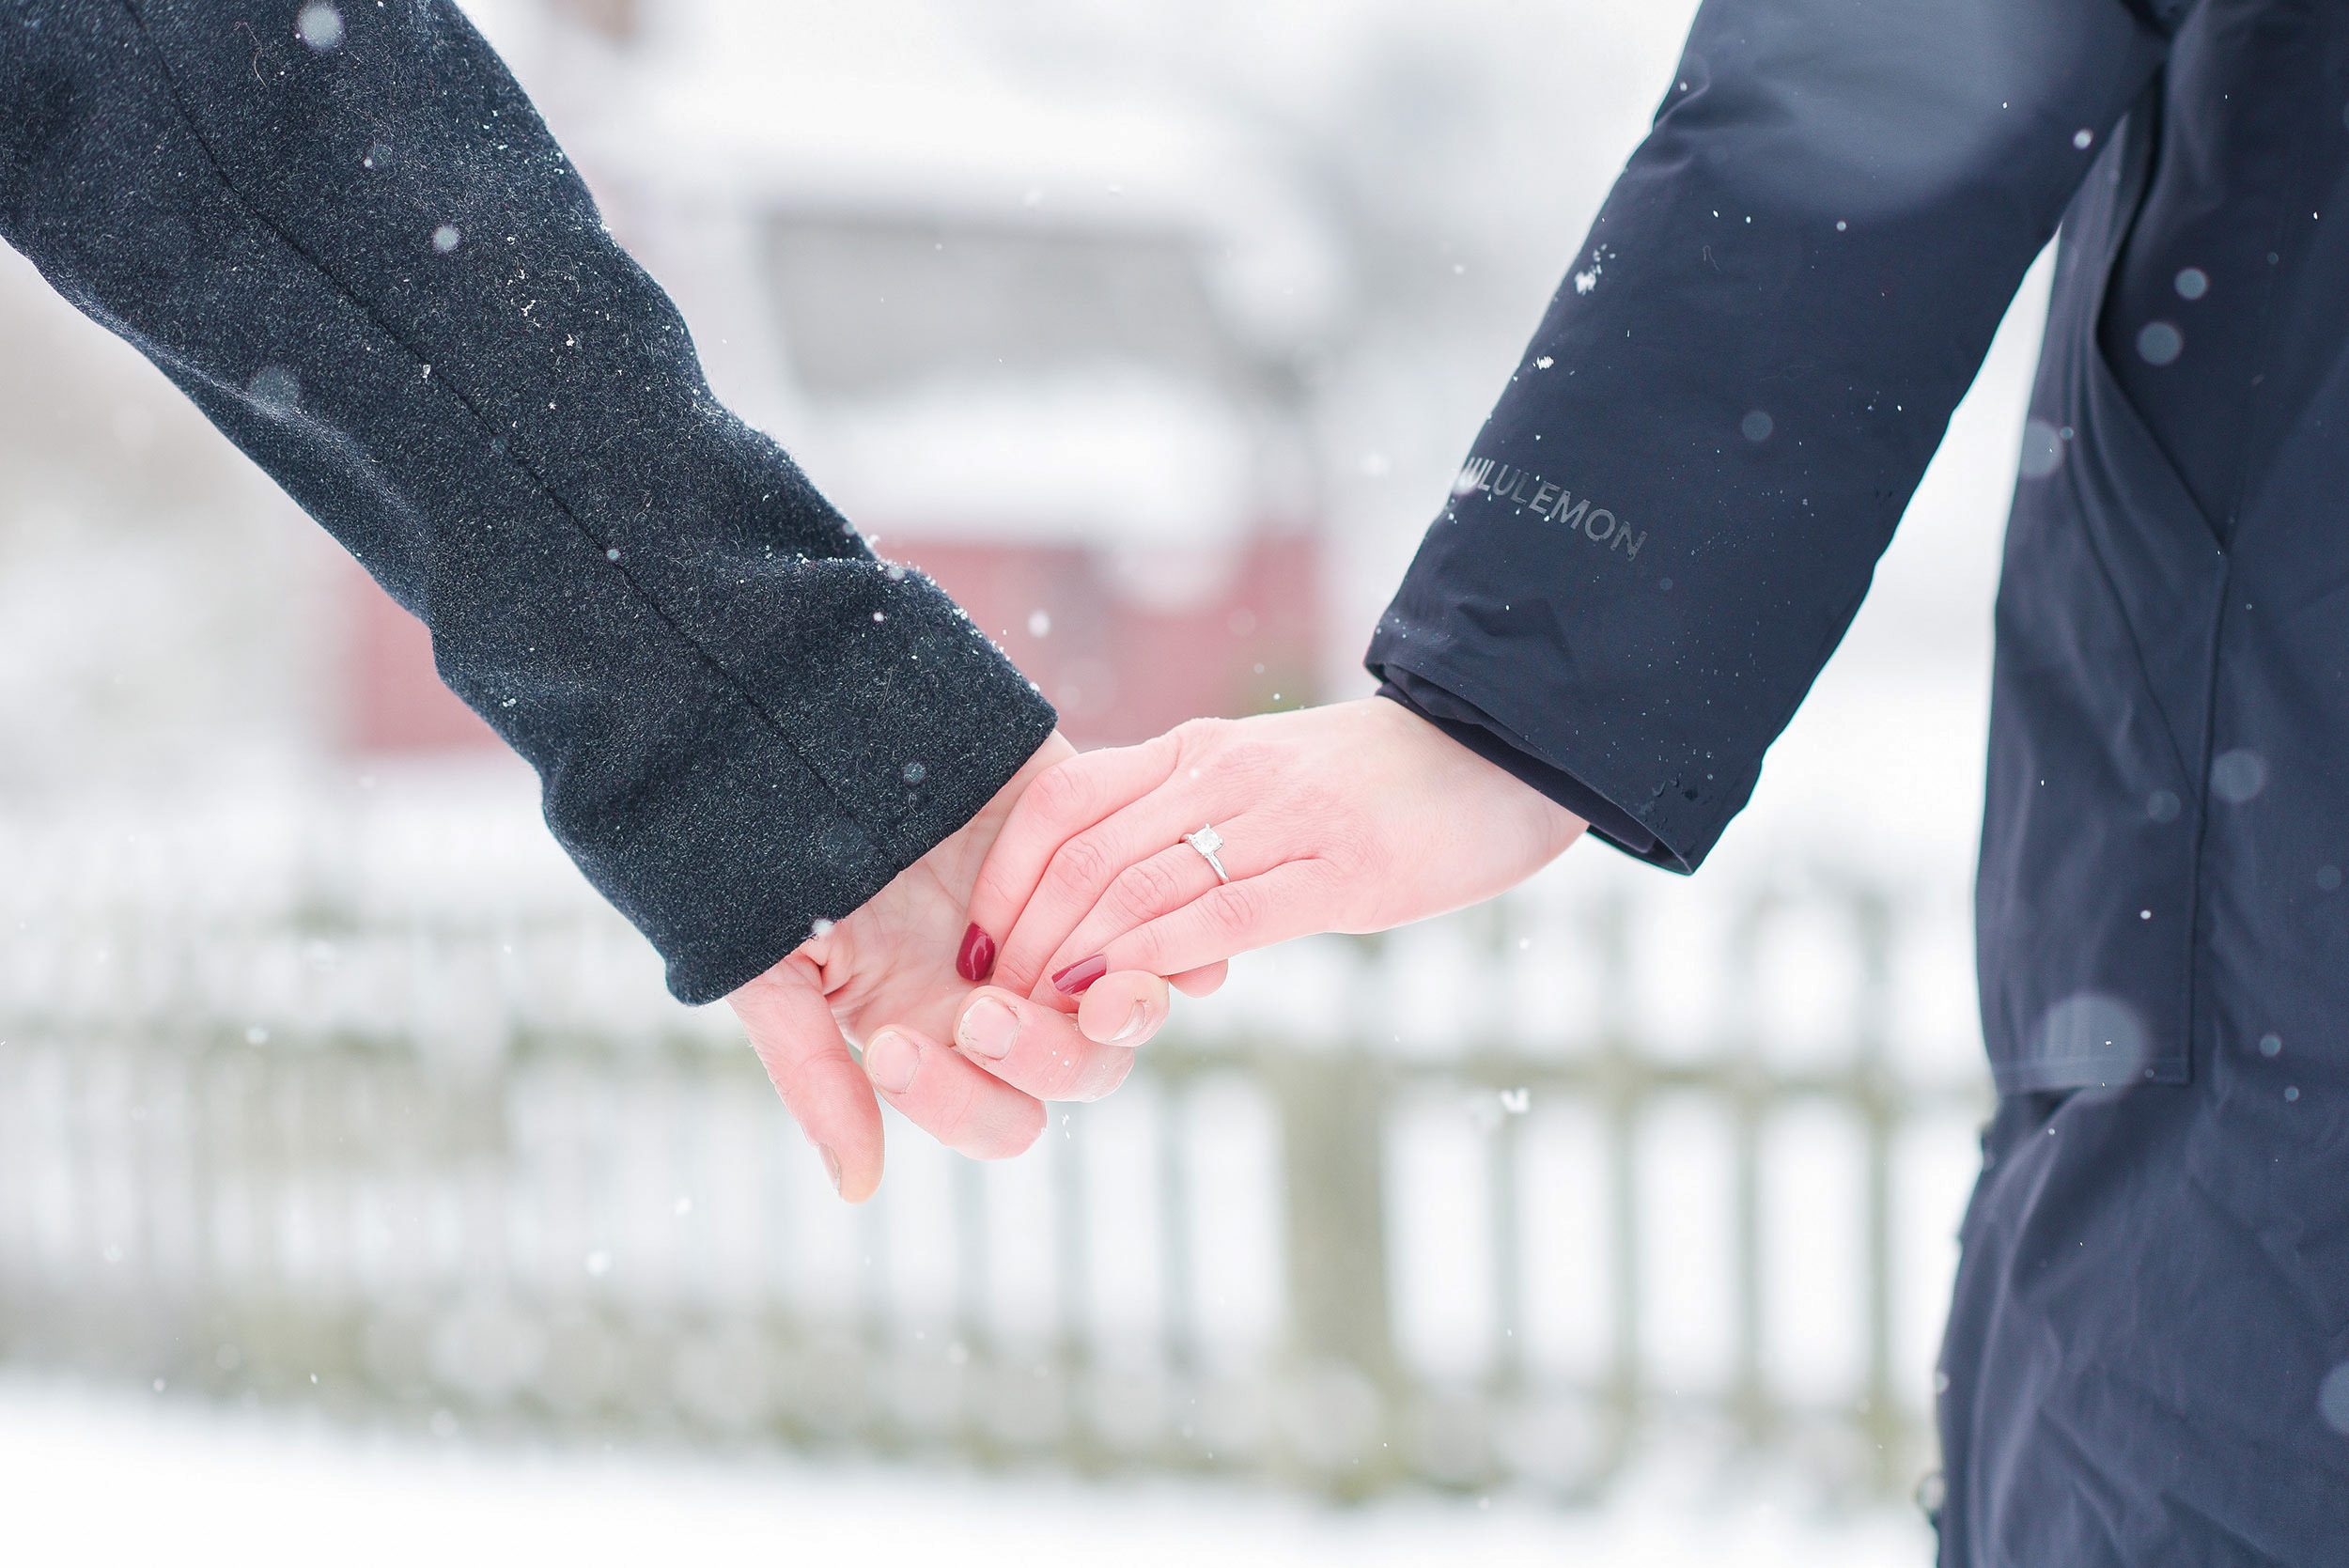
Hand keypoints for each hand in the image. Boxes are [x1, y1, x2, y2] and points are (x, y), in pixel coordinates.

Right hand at [726, 734, 1177, 1201]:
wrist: (792, 721)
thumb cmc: (763, 855)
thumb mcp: (772, 967)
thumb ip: (816, 1077)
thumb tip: (860, 1190)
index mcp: (938, 1034)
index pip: (995, 1117)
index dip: (960, 1101)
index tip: (897, 1042)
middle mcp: (1011, 993)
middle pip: (1076, 1073)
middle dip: (1039, 1053)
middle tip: (984, 1005)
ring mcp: (1062, 924)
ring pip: (1131, 1004)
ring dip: (1126, 1009)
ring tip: (1106, 988)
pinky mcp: (1099, 850)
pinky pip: (1169, 910)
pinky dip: (1183, 933)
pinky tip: (1168, 938)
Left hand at [961, 698, 1587, 999]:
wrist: (1499, 753)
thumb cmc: (1375, 783)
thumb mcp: (1262, 782)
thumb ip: (1185, 823)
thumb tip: (1106, 899)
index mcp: (1197, 748)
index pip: (1063, 803)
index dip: (1005, 880)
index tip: (976, 948)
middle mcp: (1225, 771)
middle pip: (1084, 852)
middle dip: (1022, 936)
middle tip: (989, 1003)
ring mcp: (1283, 817)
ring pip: (1138, 886)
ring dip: (1070, 959)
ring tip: (1034, 1016)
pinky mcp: (1339, 870)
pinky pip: (1221, 916)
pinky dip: (1151, 962)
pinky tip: (1115, 999)